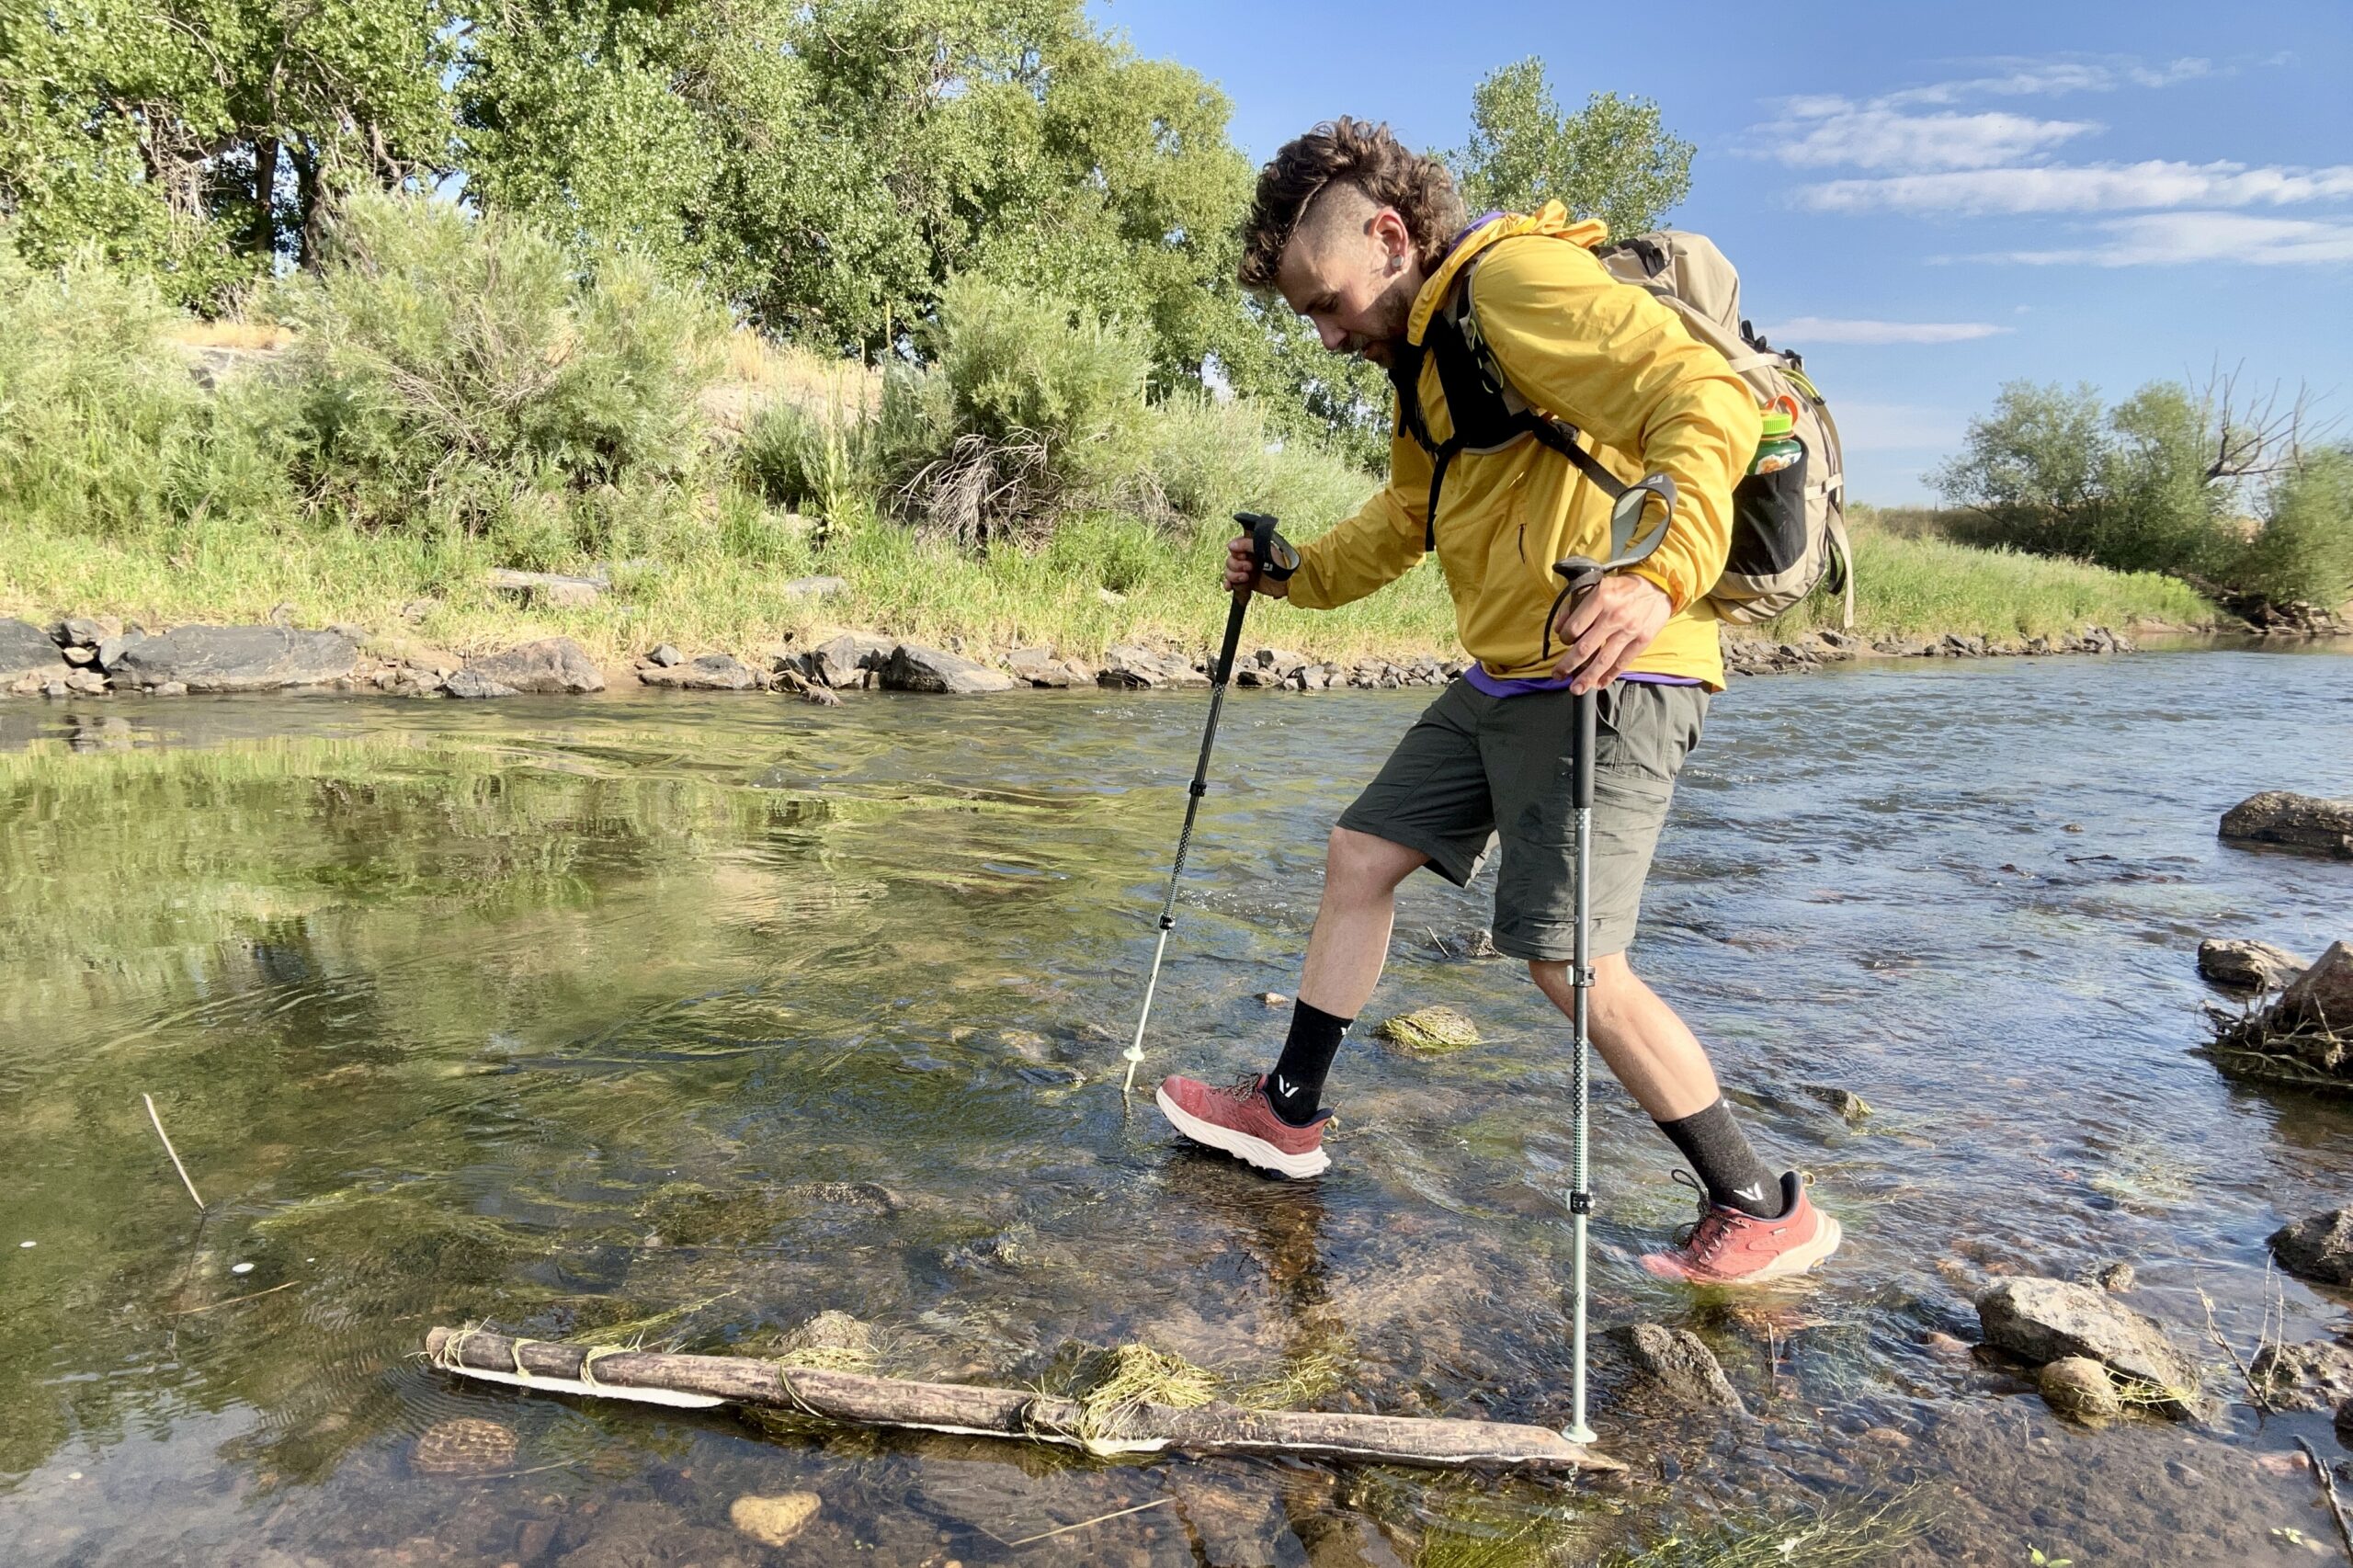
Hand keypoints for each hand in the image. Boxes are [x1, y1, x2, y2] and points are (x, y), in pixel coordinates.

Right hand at [1225, 535, 1289, 596]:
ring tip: (1246, 578)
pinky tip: (1230, 587)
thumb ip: (1247, 544)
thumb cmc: (1280, 562)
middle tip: (1250, 568)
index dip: (1236, 552)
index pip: (1234, 547)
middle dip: (1236, 565)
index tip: (1244, 556)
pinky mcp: (1247, 583)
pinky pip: (1232, 583)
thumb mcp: (1264, 549)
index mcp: (1250, 548)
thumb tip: (1230, 545)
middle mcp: (1247, 559)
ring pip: (1229, 572)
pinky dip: (1229, 584)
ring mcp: (1246, 571)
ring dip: (1233, 576)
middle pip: (1230, 561)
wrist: (1289, 580)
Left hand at [1551, 573, 1670, 693]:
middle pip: (1585, 648)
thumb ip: (1576, 605)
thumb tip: (1559, 628)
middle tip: (1558, 675)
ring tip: (1576, 689)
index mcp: (1600, 598)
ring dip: (1587, 677)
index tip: (1564, 641)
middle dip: (1568, 665)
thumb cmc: (1624, 587)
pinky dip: (1609, 675)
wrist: (1658, 586)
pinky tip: (1599, 684)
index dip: (1564, 638)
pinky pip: (1622, 662)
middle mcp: (1614, 616)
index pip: (1574, 627)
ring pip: (1603, 660)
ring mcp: (1629, 630)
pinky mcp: (1642, 640)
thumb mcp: (1598, 586)